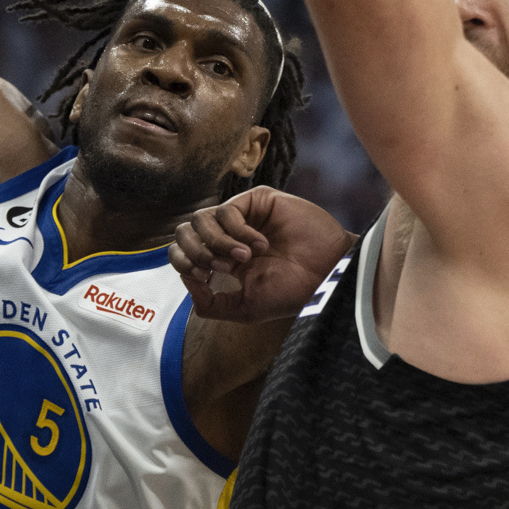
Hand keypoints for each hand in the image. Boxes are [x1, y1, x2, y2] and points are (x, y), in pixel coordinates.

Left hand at [169, 187, 354, 322]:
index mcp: (222, 259)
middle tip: (223, 268)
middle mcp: (228, 235)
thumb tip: (187, 280)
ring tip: (244, 259)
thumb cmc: (291, 292)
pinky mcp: (257, 200)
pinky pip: (227, 210)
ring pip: (201, 219)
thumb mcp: (244, 307)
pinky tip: (260, 245)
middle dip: (197, 252)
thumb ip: (210, 303)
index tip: (204, 277)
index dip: (182, 262)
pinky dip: (238, 232)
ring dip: (218, 243)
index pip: (182, 251)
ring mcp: (242, 216)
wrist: (325, 275)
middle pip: (185, 231)